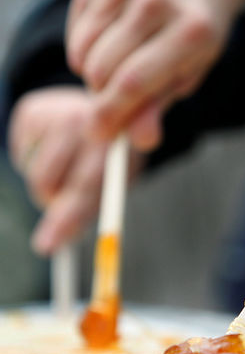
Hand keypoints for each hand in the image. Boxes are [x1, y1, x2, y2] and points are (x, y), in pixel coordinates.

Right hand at [9, 87, 143, 254]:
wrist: (102, 107)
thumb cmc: (107, 156)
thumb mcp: (110, 182)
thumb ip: (84, 210)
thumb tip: (48, 244)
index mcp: (114, 144)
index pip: (86, 187)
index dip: (66, 218)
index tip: (47, 246)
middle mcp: (86, 123)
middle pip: (51, 182)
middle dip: (50, 208)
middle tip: (53, 228)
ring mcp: (57, 113)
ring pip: (35, 174)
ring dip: (45, 187)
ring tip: (66, 173)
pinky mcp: (31, 111)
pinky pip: (21, 156)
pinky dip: (32, 163)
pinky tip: (53, 151)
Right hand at [66, 0, 244, 149]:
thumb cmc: (194, 35)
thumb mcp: (189, 72)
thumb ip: (159, 105)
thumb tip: (138, 141)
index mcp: (191, 33)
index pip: (134, 82)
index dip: (110, 113)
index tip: (98, 134)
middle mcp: (157, 2)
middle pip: (103, 69)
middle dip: (102, 94)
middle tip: (117, 96)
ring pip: (83, 50)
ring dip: (91, 70)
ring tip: (118, 65)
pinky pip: (75, 28)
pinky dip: (84, 45)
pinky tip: (109, 40)